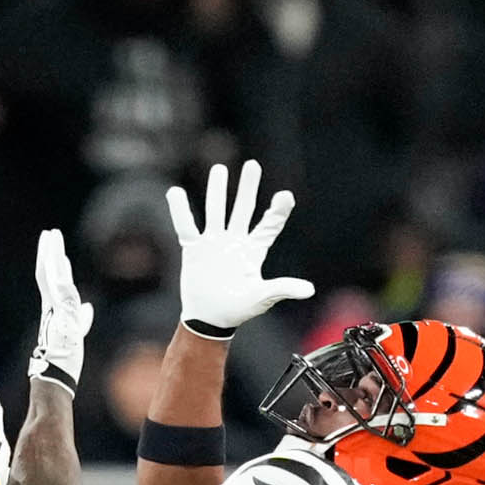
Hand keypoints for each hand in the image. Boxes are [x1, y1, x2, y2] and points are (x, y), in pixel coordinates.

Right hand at [29, 227, 91, 391]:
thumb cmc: (63, 361)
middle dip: (50, 254)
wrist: (53, 378)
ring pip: (53, 278)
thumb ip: (80, 319)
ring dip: (53, 257)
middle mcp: (51, 308)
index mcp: (53, 311)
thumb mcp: (75, 335)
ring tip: (52, 237)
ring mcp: (54, 311)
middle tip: (49, 233)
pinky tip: (60, 258)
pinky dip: (58, 274)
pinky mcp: (59, 317)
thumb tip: (87, 307)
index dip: (50, 263)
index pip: (50, 282)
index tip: (52, 247)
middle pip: (49, 275)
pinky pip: (58, 291)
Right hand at [167, 160, 311, 335]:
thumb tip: (310, 290)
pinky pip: (186, 225)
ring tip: (219, 170)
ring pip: (216, 210)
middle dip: (248, 187)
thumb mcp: (262, 298)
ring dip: (218, 191)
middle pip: (243, 208)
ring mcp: (214, 242)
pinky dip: (180, 210)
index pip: (269, 225)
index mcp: (255, 250)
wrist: (209, 319)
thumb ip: (283, 289)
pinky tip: (174, 192)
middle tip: (252, 166)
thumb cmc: (238, 309)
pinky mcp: (194, 248)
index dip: (278, 210)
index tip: (285, 196)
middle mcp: (236, 241)